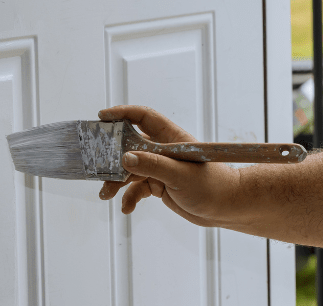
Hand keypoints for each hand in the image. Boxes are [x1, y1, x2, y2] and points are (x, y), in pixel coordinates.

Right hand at [97, 105, 241, 226]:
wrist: (227, 208)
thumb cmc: (213, 186)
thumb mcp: (180, 175)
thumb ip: (153, 166)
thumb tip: (125, 158)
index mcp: (172, 138)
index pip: (144, 117)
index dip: (123, 113)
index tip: (102, 116)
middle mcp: (164, 150)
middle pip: (131, 144)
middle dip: (113, 154)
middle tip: (96, 163)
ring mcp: (161, 167)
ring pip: (131, 169)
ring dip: (117, 181)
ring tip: (106, 194)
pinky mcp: (160, 184)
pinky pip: (138, 188)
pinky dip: (130, 197)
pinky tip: (127, 208)